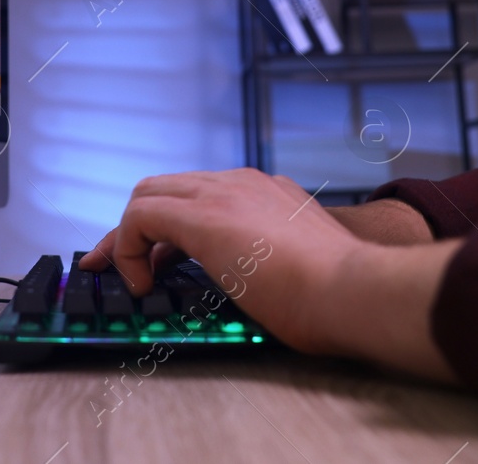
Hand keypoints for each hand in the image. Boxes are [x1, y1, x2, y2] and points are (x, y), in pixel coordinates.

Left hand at [78, 168, 463, 381]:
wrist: (353, 289)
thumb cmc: (337, 293)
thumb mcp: (299, 263)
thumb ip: (273, 258)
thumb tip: (253, 284)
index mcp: (266, 193)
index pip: (199, 195)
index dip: (169, 229)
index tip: (156, 263)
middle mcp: (241, 183)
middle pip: (164, 188)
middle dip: (135, 227)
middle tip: (124, 268)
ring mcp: (223, 193)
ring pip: (148, 194)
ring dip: (128, 237)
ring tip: (126, 279)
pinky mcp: (204, 216)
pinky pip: (141, 215)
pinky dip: (128, 248)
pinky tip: (143, 285)